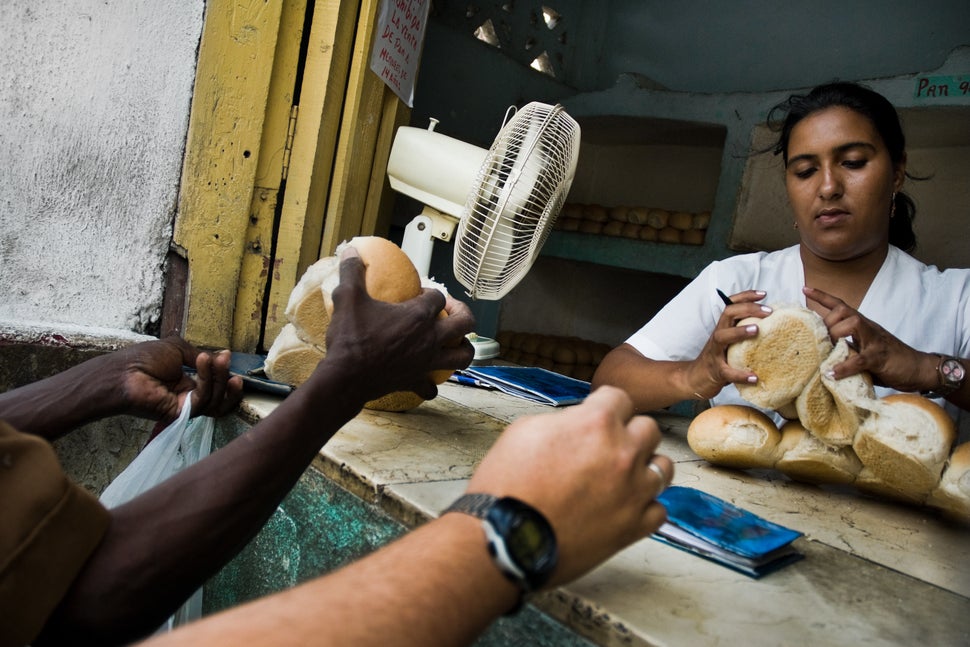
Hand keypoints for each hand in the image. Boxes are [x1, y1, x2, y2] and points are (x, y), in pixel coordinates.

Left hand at [114, 337, 243, 422]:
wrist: (123, 372)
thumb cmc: (143, 359)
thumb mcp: (177, 348)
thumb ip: (200, 355)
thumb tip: (221, 356)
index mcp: (186, 383)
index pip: (214, 385)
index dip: (223, 373)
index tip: (226, 356)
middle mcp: (188, 397)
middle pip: (220, 396)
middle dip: (225, 376)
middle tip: (225, 359)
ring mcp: (185, 407)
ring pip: (215, 401)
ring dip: (219, 378)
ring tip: (215, 359)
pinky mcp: (181, 414)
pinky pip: (202, 401)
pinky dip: (207, 381)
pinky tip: (203, 363)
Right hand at [323, 247, 475, 400]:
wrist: (345, 378)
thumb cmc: (351, 338)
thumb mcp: (348, 298)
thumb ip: (352, 272)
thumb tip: (352, 251)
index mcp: (418, 315)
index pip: (439, 296)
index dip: (432, 292)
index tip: (421, 293)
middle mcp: (430, 338)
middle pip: (465, 323)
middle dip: (462, 313)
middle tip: (449, 311)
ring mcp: (427, 362)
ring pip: (463, 356)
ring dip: (463, 348)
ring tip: (454, 342)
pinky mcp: (416, 381)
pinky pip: (432, 387)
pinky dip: (431, 383)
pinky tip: (425, 377)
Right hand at [466, 386, 671, 586]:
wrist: (506, 538)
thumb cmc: (507, 485)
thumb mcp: (525, 430)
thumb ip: (564, 421)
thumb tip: (578, 425)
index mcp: (596, 423)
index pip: (620, 398)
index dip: (604, 405)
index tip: (597, 415)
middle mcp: (623, 453)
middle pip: (650, 429)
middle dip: (629, 432)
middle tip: (607, 446)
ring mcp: (634, 492)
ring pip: (663, 467)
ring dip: (644, 467)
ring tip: (622, 476)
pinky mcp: (634, 527)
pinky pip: (659, 509)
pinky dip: (644, 506)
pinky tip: (623, 506)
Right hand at [687, 289, 772, 397]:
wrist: (695, 378)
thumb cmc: (719, 359)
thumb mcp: (730, 342)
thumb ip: (744, 333)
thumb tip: (773, 328)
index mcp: (723, 328)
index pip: (732, 305)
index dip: (746, 297)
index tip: (764, 294)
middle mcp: (718, 336)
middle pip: (728, 314)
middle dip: (748, 309)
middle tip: (769, 311)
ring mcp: (715, 353)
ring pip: (722, 337)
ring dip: (739, 332)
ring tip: (757, 330)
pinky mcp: (716, 372)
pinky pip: (728, 372)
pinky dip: (741, 375)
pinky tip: (754, 377)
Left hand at [803, 286, 930, 389]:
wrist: (918, 369)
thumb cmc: (888, 360)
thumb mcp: (863, 350)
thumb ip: (846, 348)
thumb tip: (821, 354)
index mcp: (862, 325)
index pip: (841, 305)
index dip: (823, 296)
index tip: (805, 288)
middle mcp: (868, 328)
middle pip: (844, 311)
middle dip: (827, 322)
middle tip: (819, 339)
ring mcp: (875, 341)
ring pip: (853, 324)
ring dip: (836, 335)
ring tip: (827, 350)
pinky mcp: (880, 358)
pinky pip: (859, 359)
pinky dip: (844, 366)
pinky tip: (832, 373)